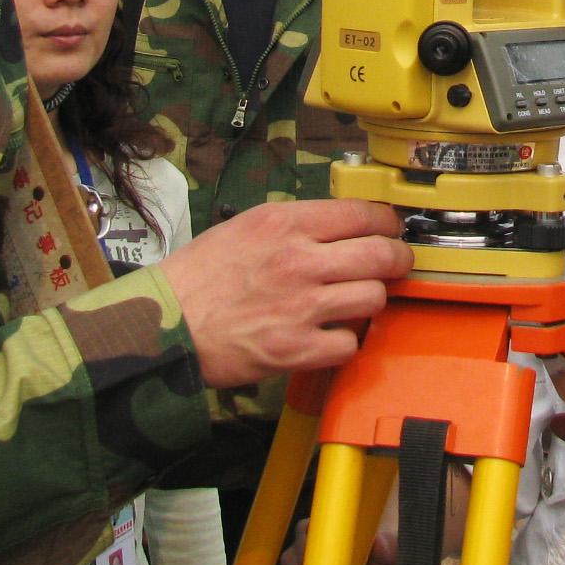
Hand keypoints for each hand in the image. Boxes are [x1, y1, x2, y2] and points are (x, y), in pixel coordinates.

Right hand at [157, 199, 410, 387]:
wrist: (166, 323)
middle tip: (397, 263)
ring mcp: (301, 308)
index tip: (391, 229)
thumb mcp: (247, 226)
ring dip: (371, 300)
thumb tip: (342, 225)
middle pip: (381, 254)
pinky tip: (331, 333)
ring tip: (356, 301)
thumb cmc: (200, 276)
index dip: (388, 222)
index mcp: (285, 225)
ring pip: (374, 298)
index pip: (363, 214)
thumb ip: (296, 224)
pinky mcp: (296, 349)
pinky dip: (346, 341)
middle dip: (398, 259)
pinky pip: (350, 344)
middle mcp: (299, 262)